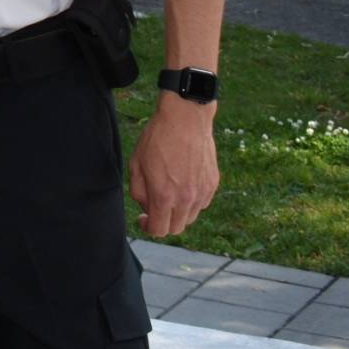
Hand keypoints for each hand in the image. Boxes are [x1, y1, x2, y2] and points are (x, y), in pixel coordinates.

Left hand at [129, 96, 219, 236]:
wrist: (185, 118)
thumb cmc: (157, 138)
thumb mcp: (136, 164)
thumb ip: (139, 192)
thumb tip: (147, 208)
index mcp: (164, 196)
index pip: (159, 230)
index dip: (148, 227)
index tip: (143, 219)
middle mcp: (186, 199)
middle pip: (176, 228)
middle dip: (163, 222)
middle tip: (154, 208)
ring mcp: (202, 192)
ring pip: (190, 217)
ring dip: (178, 212)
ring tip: (169, 192)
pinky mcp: (213, 184)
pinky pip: (201, 203)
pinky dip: (191, 201)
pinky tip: (183, 183)